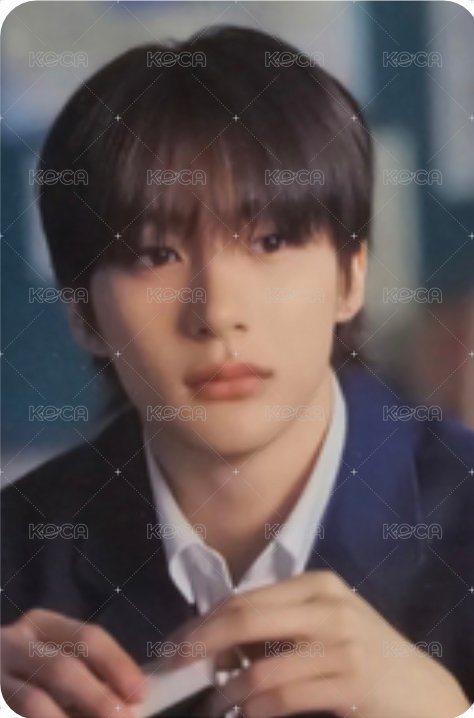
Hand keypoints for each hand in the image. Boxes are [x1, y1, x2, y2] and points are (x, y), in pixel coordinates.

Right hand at [1, 608, 146, 717]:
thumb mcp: (55, 653)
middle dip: (97, 697)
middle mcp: (16, 645)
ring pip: (35, 703)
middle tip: (125, 717)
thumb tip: (132, 695)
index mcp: (42, 625)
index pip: (88, 637)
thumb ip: (89, 668)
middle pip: (62, 669)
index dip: (117, 664)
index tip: (140, 693)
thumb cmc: (32, 667)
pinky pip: (21, 716)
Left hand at [168, 571, 470, 717]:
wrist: (419, 688)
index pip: (245, 599)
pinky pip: (284, 700)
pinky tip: (243, 715)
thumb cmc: (361, 650)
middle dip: (201, 645)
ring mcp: (342, 645)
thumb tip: (215, 641)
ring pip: (261, 669)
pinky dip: (254, 711)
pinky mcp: (350, 683)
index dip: (204, 622)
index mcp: (316, 584)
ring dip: (226, 692)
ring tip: (214, 705)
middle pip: (246, 620)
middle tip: (174, 667)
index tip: (175, 643)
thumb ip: (277, 623)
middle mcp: (328, 607)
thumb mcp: (322, 623)